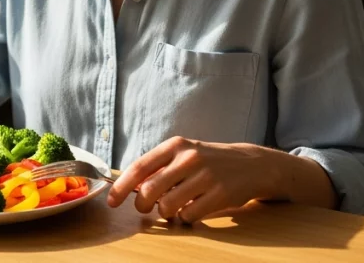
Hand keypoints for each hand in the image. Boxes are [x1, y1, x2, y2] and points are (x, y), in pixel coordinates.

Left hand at [107, 136, 285, 222]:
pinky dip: (186, 218)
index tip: (112, 201)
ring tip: (174, 207)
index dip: (121, 187)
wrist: (251, 164)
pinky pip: (189, 216)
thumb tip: (129, 186)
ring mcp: (206, 176)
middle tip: (146, 207)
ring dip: (166, 213)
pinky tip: (193, 209)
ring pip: (167, 206)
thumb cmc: (209, 161)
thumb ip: (158, 167)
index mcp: (175, 145)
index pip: (139, 167)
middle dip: (142, 205)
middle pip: (150, 191)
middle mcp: (189, 158)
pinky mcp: (220, 195)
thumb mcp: (183, 154)